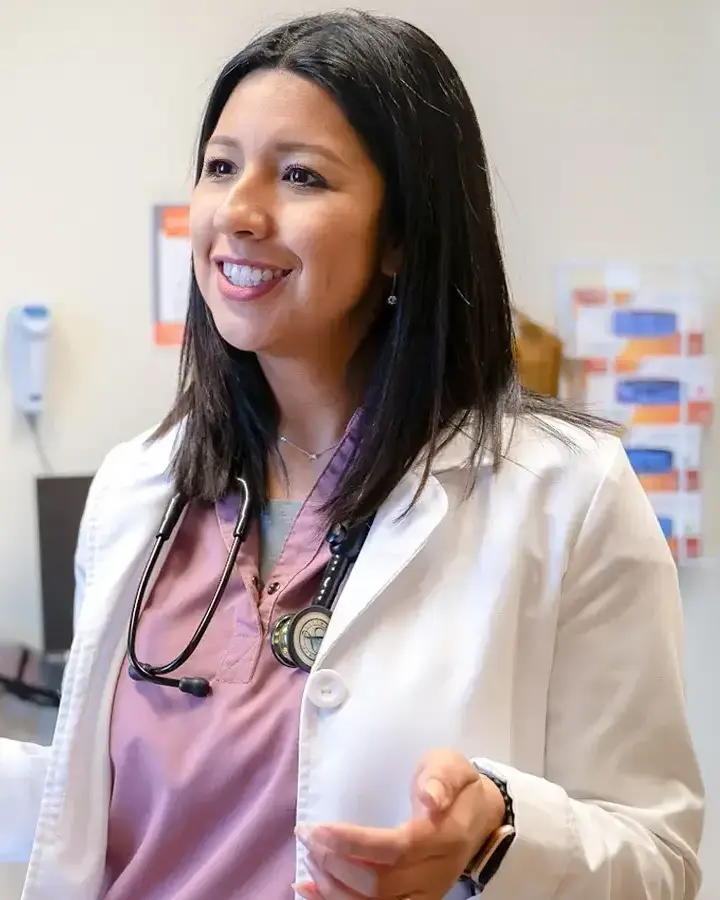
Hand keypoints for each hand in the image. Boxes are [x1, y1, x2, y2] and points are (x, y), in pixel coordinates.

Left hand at [293, 749, 505, 899]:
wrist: (482, 818)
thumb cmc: (458, 785)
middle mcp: (434, 873)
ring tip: (309, 858)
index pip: (394, 849)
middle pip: (379, 885)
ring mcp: (424, 894)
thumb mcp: (453, 767)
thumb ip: (441, 778)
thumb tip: (430, 798)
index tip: (317, 828)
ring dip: (332, 888)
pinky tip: (308, 890)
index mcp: (442, 837)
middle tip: (307, 836)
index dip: (351, 843)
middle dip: (334, 864)